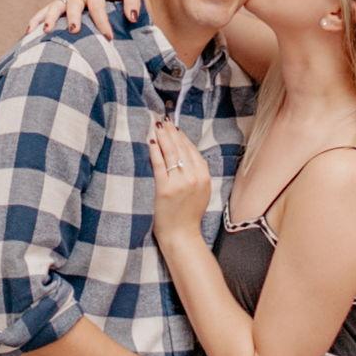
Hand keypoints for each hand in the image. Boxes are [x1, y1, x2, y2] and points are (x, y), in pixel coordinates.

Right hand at [25, 0, 143, 39]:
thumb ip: (134, 0)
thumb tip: (133, 18)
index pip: (98, 5)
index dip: (102, 22)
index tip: (109, 38)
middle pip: (74, 3)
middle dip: (73, 17)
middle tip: (74, 31)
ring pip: (56, 5)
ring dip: (49, 17)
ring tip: (45, 31)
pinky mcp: (60, 0)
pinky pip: (46, 9)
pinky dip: (36, 19)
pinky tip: (28, 32)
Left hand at [150, 120, 211, 239]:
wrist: (181, 235)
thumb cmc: (188, 215)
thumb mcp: (200, 192)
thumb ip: (196, 174)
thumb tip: (185, 154)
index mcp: (204, 177)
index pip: (192, 151)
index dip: (182, 137)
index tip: (174, 127)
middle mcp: (194, 177)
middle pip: (182, 149)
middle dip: (172, 133)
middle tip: (163, 120)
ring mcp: (180, 183)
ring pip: (171, 153)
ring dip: (163, 137)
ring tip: (157, 126)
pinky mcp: (165, 189)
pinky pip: (159, 164)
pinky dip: (154, 151)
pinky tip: (150, 141)